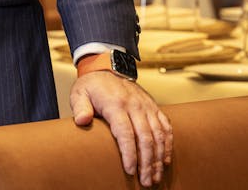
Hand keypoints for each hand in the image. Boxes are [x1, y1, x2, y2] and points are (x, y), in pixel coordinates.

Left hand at [69, 66, 172, 187]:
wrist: (107, 68)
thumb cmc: (92, 86)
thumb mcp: (80, 93)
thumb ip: (80, 107)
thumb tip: (81, 120)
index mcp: (116, 104)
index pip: (126, 132)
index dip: (130, 153)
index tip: (130, 171)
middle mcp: (135, 105)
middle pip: (145, 137)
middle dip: (147, 162)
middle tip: (146, 182)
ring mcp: (146, 106)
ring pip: (159, 135)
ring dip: (158, 158)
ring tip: (156, 177)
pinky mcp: (154, 107)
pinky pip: (165, 127)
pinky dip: (167, 145)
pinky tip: (165, 161)